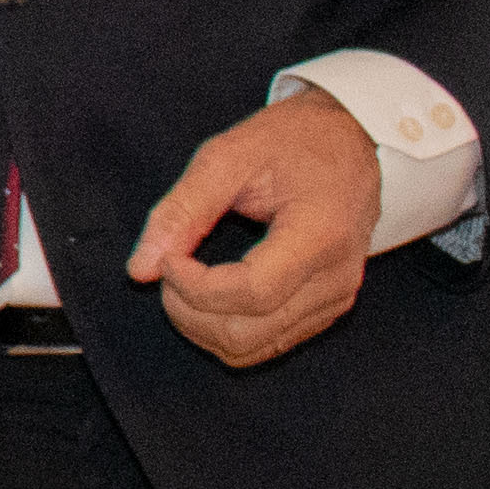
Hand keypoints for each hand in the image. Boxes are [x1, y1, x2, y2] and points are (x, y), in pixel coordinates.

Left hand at [127, 87, 383, 367]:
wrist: (349, 140)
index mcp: (319, 236)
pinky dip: (225, 327)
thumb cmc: (291, 141)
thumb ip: (181, 211)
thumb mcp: (227, 157)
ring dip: (201, 325)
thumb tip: (140, 270)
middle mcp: (335, 279)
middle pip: (246, 332)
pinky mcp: (328, 309)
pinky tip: (210, 291)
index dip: (194, 286)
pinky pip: (267, 342)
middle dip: (187, 311)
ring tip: (185, 278)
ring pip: (252, 348)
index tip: (169, 257)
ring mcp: (336, 299)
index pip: (250, 293)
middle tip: (168, 266)